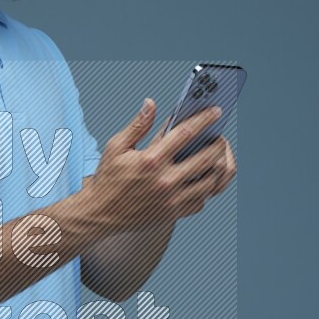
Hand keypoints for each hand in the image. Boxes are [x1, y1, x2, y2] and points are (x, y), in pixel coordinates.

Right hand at [89, 97, 230, 232]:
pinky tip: (202, 179)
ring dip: (217, 167)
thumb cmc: (108, 179)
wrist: (99, 214)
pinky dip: (205, 189)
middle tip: (220, 138)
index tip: (216, 111)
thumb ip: (137, 125)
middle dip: (219, 144)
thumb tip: (151, 104)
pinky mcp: (173, 213)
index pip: (186, 133)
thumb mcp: (116, 147)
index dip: (204, 119)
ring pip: (210, 182)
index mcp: (151, 160)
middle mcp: (165, 180)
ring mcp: (171, 200)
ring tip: (215, 158)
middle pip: (207, 158)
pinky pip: (201, 201)